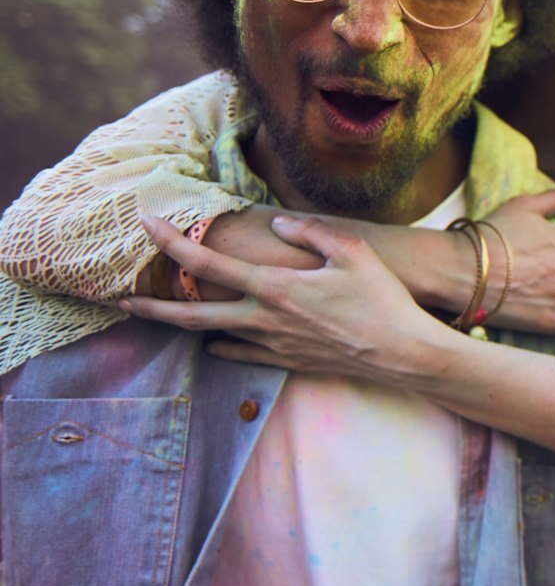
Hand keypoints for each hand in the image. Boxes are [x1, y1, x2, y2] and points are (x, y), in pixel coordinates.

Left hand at [121, 214, 445, 382]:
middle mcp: (264, 320)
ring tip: (163, 315)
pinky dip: (222, 345)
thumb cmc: (383, 300)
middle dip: (151, 307)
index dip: (172, 241)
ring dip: (184, 325)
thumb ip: (309, 233)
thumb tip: (277, 224)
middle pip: (191, 315)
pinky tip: (216, 341)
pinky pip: (240, 355)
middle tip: (120, 299)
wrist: (403, 354)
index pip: (208, 262)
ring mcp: (273, 345)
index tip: (148, 223)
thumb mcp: (353, 253)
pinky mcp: (286, 362)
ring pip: (212, 337)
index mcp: (275, 288)